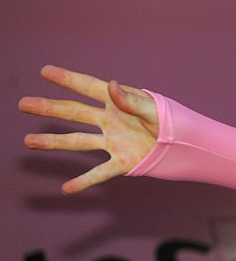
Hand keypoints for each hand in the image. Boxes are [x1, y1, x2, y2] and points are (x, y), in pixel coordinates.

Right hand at [19, 65, 158, 193]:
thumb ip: (133, 100)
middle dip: (49, 108)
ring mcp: (114, 142)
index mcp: (119, 102)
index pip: (89, 88)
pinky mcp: (122, 162)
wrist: (187, 144)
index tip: (45, 71)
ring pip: (78, 142)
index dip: (68, 79)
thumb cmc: (172, 120)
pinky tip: (67, 189)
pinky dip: (84, 181)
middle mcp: (110, 121)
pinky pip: (100, 173)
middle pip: (75, 113)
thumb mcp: (156, 109)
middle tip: (24, 104)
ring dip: (53, 142)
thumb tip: (112, 85)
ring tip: (29, 141)